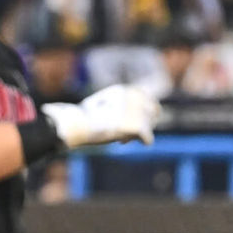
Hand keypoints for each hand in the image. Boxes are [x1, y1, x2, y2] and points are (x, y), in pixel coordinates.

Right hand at [41, 85, 160, 148]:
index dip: (141, 112)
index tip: (130, 121)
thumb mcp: (100, 103)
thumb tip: (129, 115)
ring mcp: (138, 112)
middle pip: (154, 113)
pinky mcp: (138, 127)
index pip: (148, 100)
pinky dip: (137, 143)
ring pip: (150, 127)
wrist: (79, 123)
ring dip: (136, 133)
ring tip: (120, 137)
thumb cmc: (83, 116)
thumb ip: (117, 105)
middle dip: (145, 123)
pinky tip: (121, 141)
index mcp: (127, 90)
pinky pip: (148, 139)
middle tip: (130, 132)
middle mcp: (136, 98)